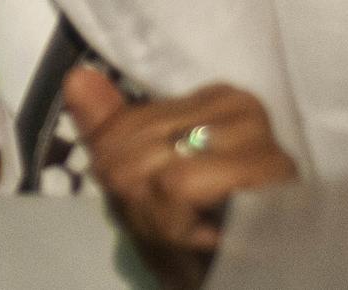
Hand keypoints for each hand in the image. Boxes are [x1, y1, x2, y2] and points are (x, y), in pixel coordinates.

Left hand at [62, 70, 297, 289]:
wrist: (238, 285)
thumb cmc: (195, 240)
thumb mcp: (139, 185)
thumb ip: (109, 130)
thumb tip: (77, 79)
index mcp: (213, 101)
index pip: (127, 121)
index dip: (123, 173)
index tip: (162, 205)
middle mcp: (241, 106)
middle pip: (136, 142)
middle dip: (139, 199)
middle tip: (178, 229)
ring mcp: (261, 138)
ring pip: (155, 166)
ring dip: (159, 218)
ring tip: (196, 237)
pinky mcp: (271, 175)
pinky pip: (177, 184)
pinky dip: (174, 223)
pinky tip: (208, 241)